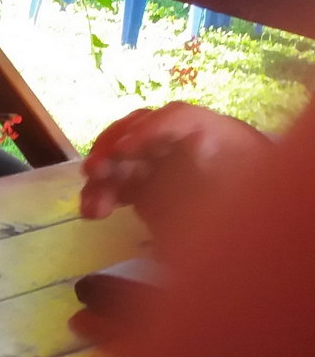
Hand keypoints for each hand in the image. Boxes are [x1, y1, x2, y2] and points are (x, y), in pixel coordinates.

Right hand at [82, 102, 270, 231]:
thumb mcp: (241, 191)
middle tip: (94, 172)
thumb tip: (194, 152)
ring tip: (92, 208)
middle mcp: (183, 143)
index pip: (177, 119)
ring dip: (101, 180)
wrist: (263, 237)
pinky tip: (92, 213)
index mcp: (216, 134)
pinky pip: (118, 185)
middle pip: (138, 134)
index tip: (125, 151)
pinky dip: (102, 196)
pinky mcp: (147, 188)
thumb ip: (217, 178)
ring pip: (121, 161)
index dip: (148, 130)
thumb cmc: (254, 206)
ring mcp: (162, 165)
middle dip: (111, 150)